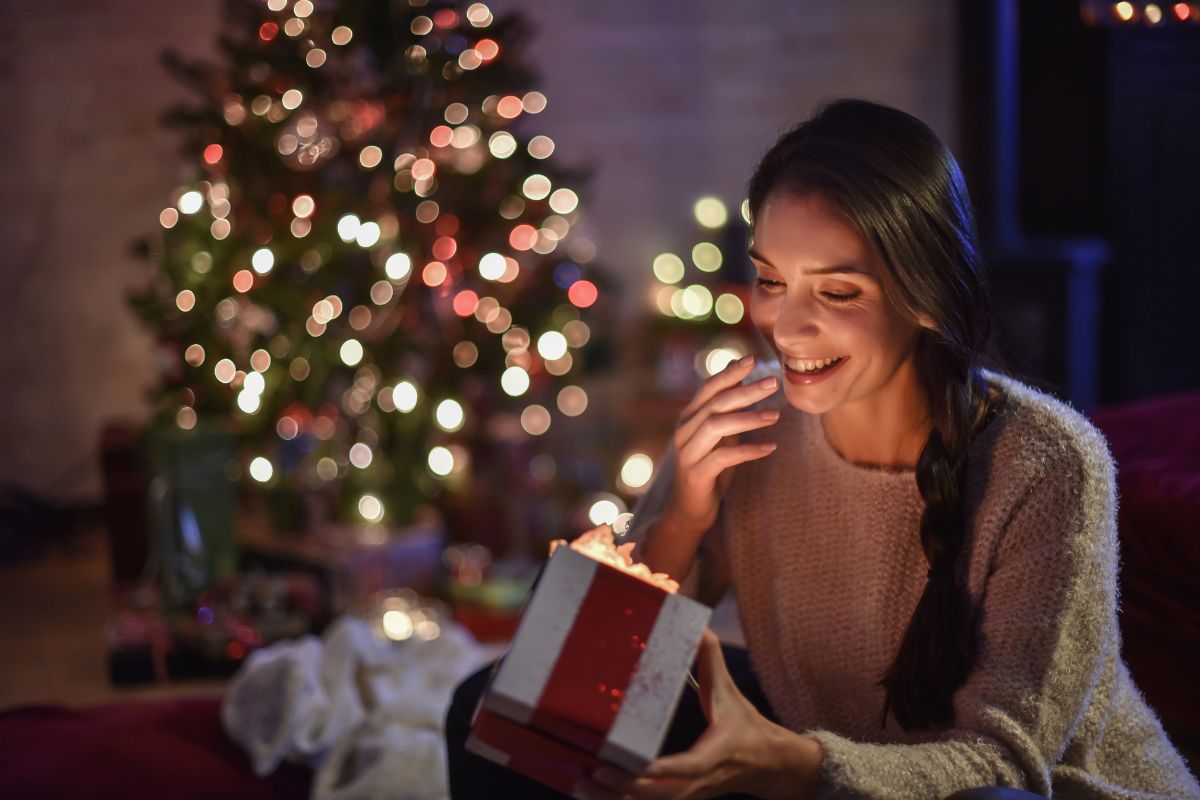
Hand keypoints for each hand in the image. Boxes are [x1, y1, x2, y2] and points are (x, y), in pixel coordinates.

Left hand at [580, 630, 823, 799]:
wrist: (766, 764)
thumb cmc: (744, 725)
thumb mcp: (730, 691)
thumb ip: (712, 659)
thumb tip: (699, 625)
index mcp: (716, 752)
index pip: (691, 766)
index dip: (667, 769)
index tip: (642, 766)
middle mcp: (700, 780)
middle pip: (663, 794)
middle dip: (628, 787)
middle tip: (595, 771)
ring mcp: (688, 794)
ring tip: (583, 786)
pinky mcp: (678, 798)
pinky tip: (591, 793)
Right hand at [664, 355, 779, 537]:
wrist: (689, 510)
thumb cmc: (708, 469)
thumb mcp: (718, 436)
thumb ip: (725, 411)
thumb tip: (740, 379)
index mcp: (689, 418)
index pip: (709, 388)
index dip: (730, 372)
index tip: (753, 359)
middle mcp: (684, 431)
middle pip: (716, 403)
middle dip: (746, 391)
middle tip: (774, 382)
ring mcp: (688, 453)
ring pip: (717, 425)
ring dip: (749, 418)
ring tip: (776, 415)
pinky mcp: (696, 474)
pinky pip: (723, 457)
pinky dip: (748, 450)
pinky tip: (769, 447)